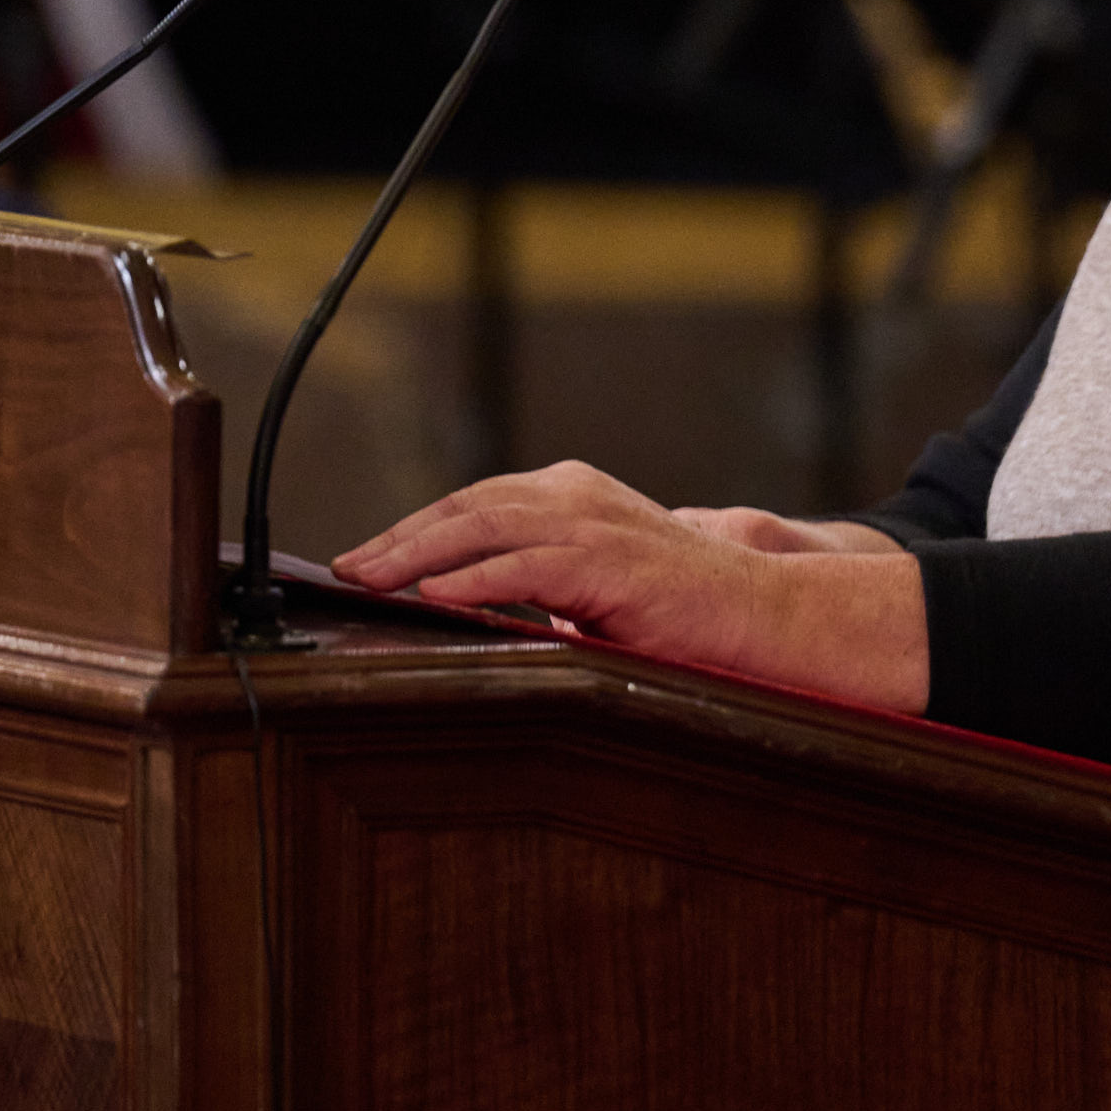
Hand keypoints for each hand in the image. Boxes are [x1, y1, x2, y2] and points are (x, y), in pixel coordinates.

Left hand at [336, 462, 928, 710]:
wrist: (765, 616)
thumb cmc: (681, 612)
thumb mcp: (593, 589)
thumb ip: (536, 585)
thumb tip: (465, 607)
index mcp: (571, 494)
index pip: (473, 503)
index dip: (414, 529)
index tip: (365, 558)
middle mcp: (576, 495)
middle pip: (466, 505)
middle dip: (399, 538)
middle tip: (346, 569)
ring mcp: (594, 524)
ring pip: (484, 526)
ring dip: (417, 553)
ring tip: (370, 578)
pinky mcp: (611, 563)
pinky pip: (527, 565)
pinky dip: (476, 578)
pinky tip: (436, 595)